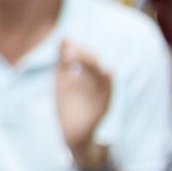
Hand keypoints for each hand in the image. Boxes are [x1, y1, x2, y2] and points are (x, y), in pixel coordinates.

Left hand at [55, 39, 113, 153]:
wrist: (72, 134)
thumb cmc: (68, 105)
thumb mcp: (63, 80)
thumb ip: (63, 60)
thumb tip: (66, 36)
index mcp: (87, 76)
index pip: (88, 57)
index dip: (79, 50)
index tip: (65, 46)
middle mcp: (97, 84)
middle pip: (95, 63)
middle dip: (83, 55)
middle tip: (67, 53)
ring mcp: (102, 95)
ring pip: (104, 74)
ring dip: (90, 64)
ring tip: (71, 58)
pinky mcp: (104, 107)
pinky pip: (108, 94)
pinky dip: (105, 83)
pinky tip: (100, 72)